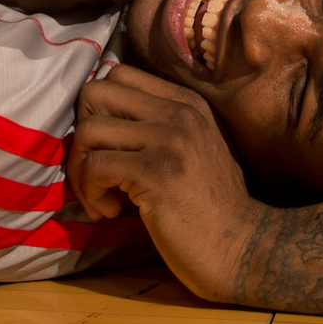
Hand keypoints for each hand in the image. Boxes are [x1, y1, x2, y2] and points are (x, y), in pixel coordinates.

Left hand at [70, 66, 263, 301]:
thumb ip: (158, 126)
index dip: (98, 111)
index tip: (105, 148)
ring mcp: (169, 139)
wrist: (242, 248)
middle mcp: (179, 111)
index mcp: (187, 102)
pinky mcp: (155, 172)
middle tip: (93, 171)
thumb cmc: (213, 208)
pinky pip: (94, 166)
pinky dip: (90, 191)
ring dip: (80, 170)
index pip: (119, 75)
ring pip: (87, 129)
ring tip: (101, 198)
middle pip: (94, 93)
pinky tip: (109, 211)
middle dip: (81, 134)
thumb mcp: (192, 150)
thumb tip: (100, 119)